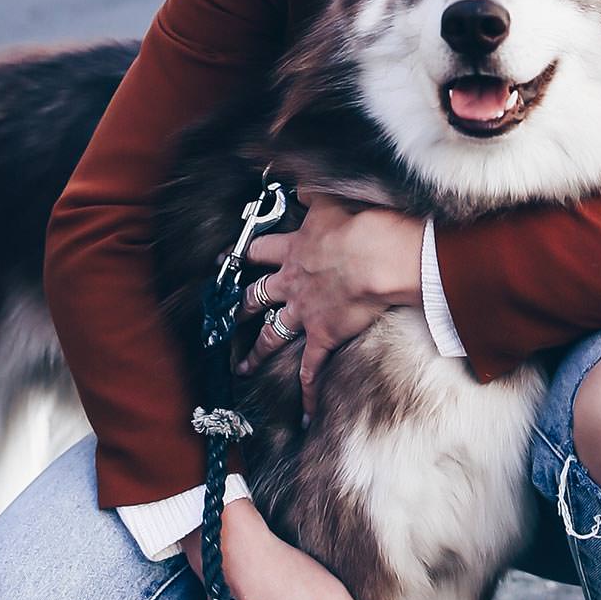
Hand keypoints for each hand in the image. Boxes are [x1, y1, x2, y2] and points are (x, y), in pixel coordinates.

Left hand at [241, 194, 424, 412]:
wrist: (376, 256)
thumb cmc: (359, 225)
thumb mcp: (330, 200)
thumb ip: (313, 195)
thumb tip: (301, 187)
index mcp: (293, 250)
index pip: (259, 251)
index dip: (240, 254)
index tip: (224, 259)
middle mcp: (292, 283)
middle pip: (256, 297)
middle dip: (240, 307)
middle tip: (228, 315)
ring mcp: (304, 313)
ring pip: (273, 335)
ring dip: (257, 352)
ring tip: (242, 366)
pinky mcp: (323, 336)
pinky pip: (311, 369)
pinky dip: (307, 392)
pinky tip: (302, 411)